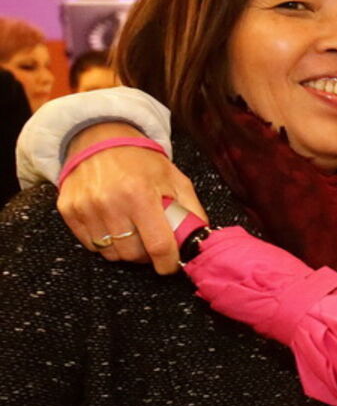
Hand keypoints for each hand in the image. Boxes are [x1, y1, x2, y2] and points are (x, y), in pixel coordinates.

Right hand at [57, 124, 204, 273]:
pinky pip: (91, 245)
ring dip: (126, 250)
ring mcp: (85, 208)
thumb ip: (191, 210)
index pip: (158, 245)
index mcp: (140, 194)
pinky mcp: (68, 211)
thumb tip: (199, 240)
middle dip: (147, 255)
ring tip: (133, 232)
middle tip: (153, 242)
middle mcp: (109, 203)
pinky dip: (105, 242)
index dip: (168, 262)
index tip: (171, 265)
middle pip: (133, 254)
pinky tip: (114, 225)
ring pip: (111, 253)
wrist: (100, 140)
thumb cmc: (142, 162)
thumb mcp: (175, 179)